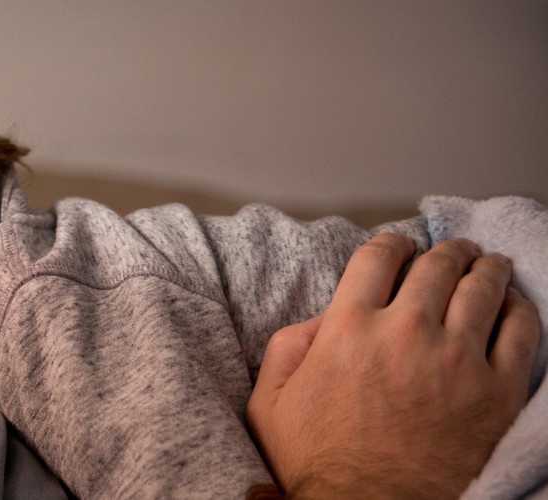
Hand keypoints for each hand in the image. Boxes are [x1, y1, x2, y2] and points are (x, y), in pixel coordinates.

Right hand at [247, 234, 539, 498]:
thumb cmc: (317, 465)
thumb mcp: (269, 403)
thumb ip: (286, 348)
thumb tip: (319, 320)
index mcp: (347, 329)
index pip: (378, 257)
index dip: (392, 243)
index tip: (400, 246)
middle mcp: (405, 332)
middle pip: (437, 265)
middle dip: (447, 251)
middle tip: (455, 251)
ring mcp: (457, 360)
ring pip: (483, 288)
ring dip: (487, 269)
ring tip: (489, 266)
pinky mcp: (496, 391)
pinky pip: (521, 331)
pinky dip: (519, 310)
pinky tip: (513, 307)